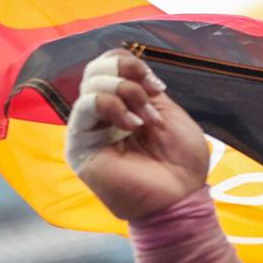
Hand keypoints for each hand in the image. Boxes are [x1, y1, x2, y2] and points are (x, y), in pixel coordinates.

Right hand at [65, 48, 212, 221]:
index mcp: (123, 105)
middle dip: (128, 76)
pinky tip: (132, 126)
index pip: (110, 65)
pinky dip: (112, 106)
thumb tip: (126, 72)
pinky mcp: (80, 144)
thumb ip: (144, 90)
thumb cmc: (181, 163)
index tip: (158, 87)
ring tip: (145, 122)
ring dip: (126, 93)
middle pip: (96, 69)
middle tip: (152, 97)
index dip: (131, 65)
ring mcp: (89, 129)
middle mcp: (102, 114)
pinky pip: (85, 106)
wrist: (182, 197)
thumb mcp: (169, 114)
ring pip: (91, 84)